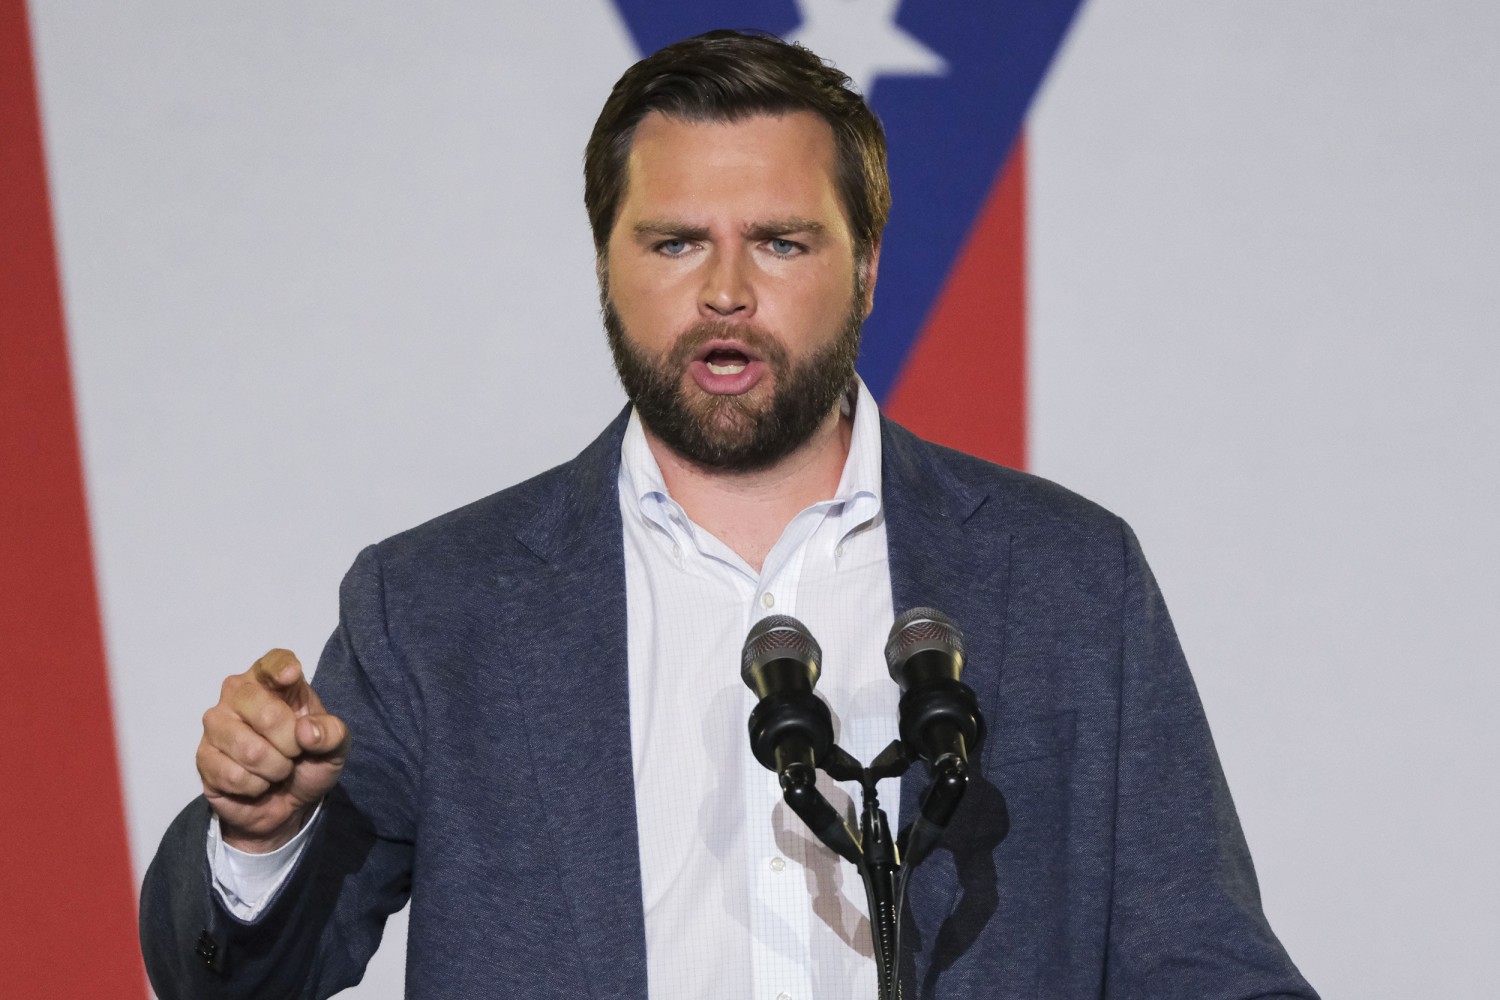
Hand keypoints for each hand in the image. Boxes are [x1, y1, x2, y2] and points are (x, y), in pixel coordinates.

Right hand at [196, 649, 349, 852]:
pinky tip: (256, 782)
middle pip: (267, 714)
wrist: (288, 800)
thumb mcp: (335, 746)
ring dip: (275, 769)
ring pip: (250, 750)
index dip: (281, 668)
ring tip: (276, 768)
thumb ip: (331, 733)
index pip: (272, 663)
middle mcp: (238, 694)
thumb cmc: (309, 759)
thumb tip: (305, 731)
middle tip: (294, 753)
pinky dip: (255, 787)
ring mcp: (216, 724)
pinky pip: (233, 775)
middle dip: (291, 745)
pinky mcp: (203, 756)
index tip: (291, 675)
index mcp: (272, 681)